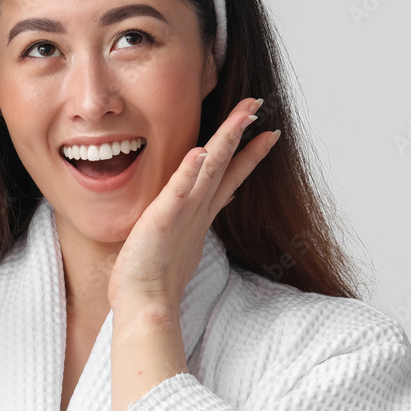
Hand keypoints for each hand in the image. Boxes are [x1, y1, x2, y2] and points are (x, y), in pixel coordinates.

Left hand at [107, 97, 279, 313]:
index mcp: (199, 213)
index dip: (247, 153)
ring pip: (209, 170)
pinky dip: (191, 171)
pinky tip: (201, 151)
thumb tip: (208, 206)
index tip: (265, 131)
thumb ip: (192, 219)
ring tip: (241, 116)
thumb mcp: (178, 240)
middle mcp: (196, 209)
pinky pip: (178, 191)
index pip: (228, 175)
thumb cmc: (154, 276)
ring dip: (225, 141)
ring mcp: (183, 214)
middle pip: (224, 163)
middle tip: (257, 105)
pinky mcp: (163, 220)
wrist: (145, 305)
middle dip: (240, 133)